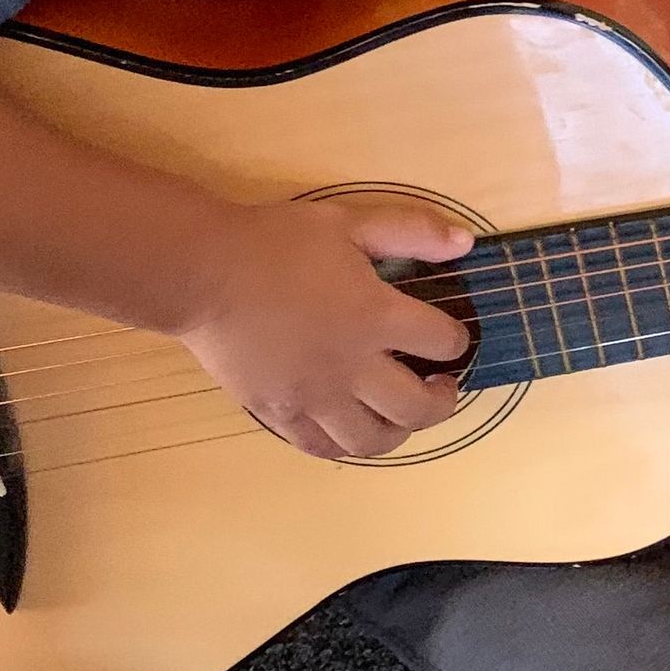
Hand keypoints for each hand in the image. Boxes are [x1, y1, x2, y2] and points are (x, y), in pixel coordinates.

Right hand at [180, 195, 476, 460]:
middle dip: (443, 402)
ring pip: (373, 441)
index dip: (456, 341)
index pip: (442, 342)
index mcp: (375, 317)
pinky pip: (323, 447)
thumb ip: (411, 231)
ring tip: (401, 413)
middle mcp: (352, 367)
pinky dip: (347, 444)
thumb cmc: (278, 242)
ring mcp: (314, 398)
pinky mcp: (279, 414)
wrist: (203, 272)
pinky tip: (351, 426)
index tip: (451, 337)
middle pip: (417, 408)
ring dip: (400, 432)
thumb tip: (465, 244)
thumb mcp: (350, 223)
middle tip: (442, 387)